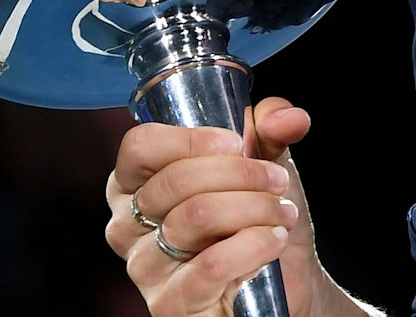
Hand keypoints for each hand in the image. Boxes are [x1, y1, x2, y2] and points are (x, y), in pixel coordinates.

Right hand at [106, 97, 321, 316]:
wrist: (286, 281)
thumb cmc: (259, 217)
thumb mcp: (265, 161)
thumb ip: (271, 127)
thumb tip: (288, 118)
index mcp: (135, 185)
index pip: (140, 146)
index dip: (191, 138)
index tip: (236, 144)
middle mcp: (127, 227)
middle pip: (176, 180)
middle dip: (242, 174)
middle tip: (277, 181)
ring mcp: (145, 269)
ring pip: (197, 216)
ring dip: (255, 207)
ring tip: (281, 212)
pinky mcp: (170, 306)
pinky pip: (211, 265)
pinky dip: (254, 244)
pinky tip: (274, 240)